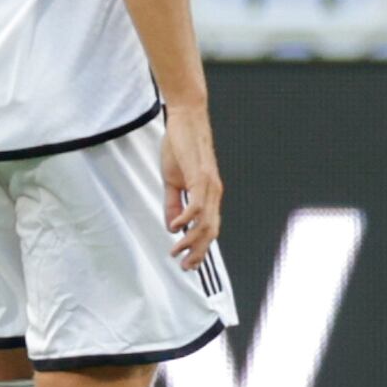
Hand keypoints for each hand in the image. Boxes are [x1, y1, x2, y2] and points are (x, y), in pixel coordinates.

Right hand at [160, 97, 222, 271]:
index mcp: (209, 194)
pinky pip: (196, 204)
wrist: (186, 120)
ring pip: (206, 222)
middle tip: (185, 266)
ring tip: (176, 251)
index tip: (188, 262)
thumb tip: (172, 225)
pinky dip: (186, 218)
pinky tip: (175, 226)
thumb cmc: (180, 146)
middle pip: (211, 231)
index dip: (200, 248)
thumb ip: (173, 203)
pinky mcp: (200, 177)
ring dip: (191, 241)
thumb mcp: (172, 179)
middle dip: (198, 252)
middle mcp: (214, 193)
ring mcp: (209, 186)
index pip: (209, 228)